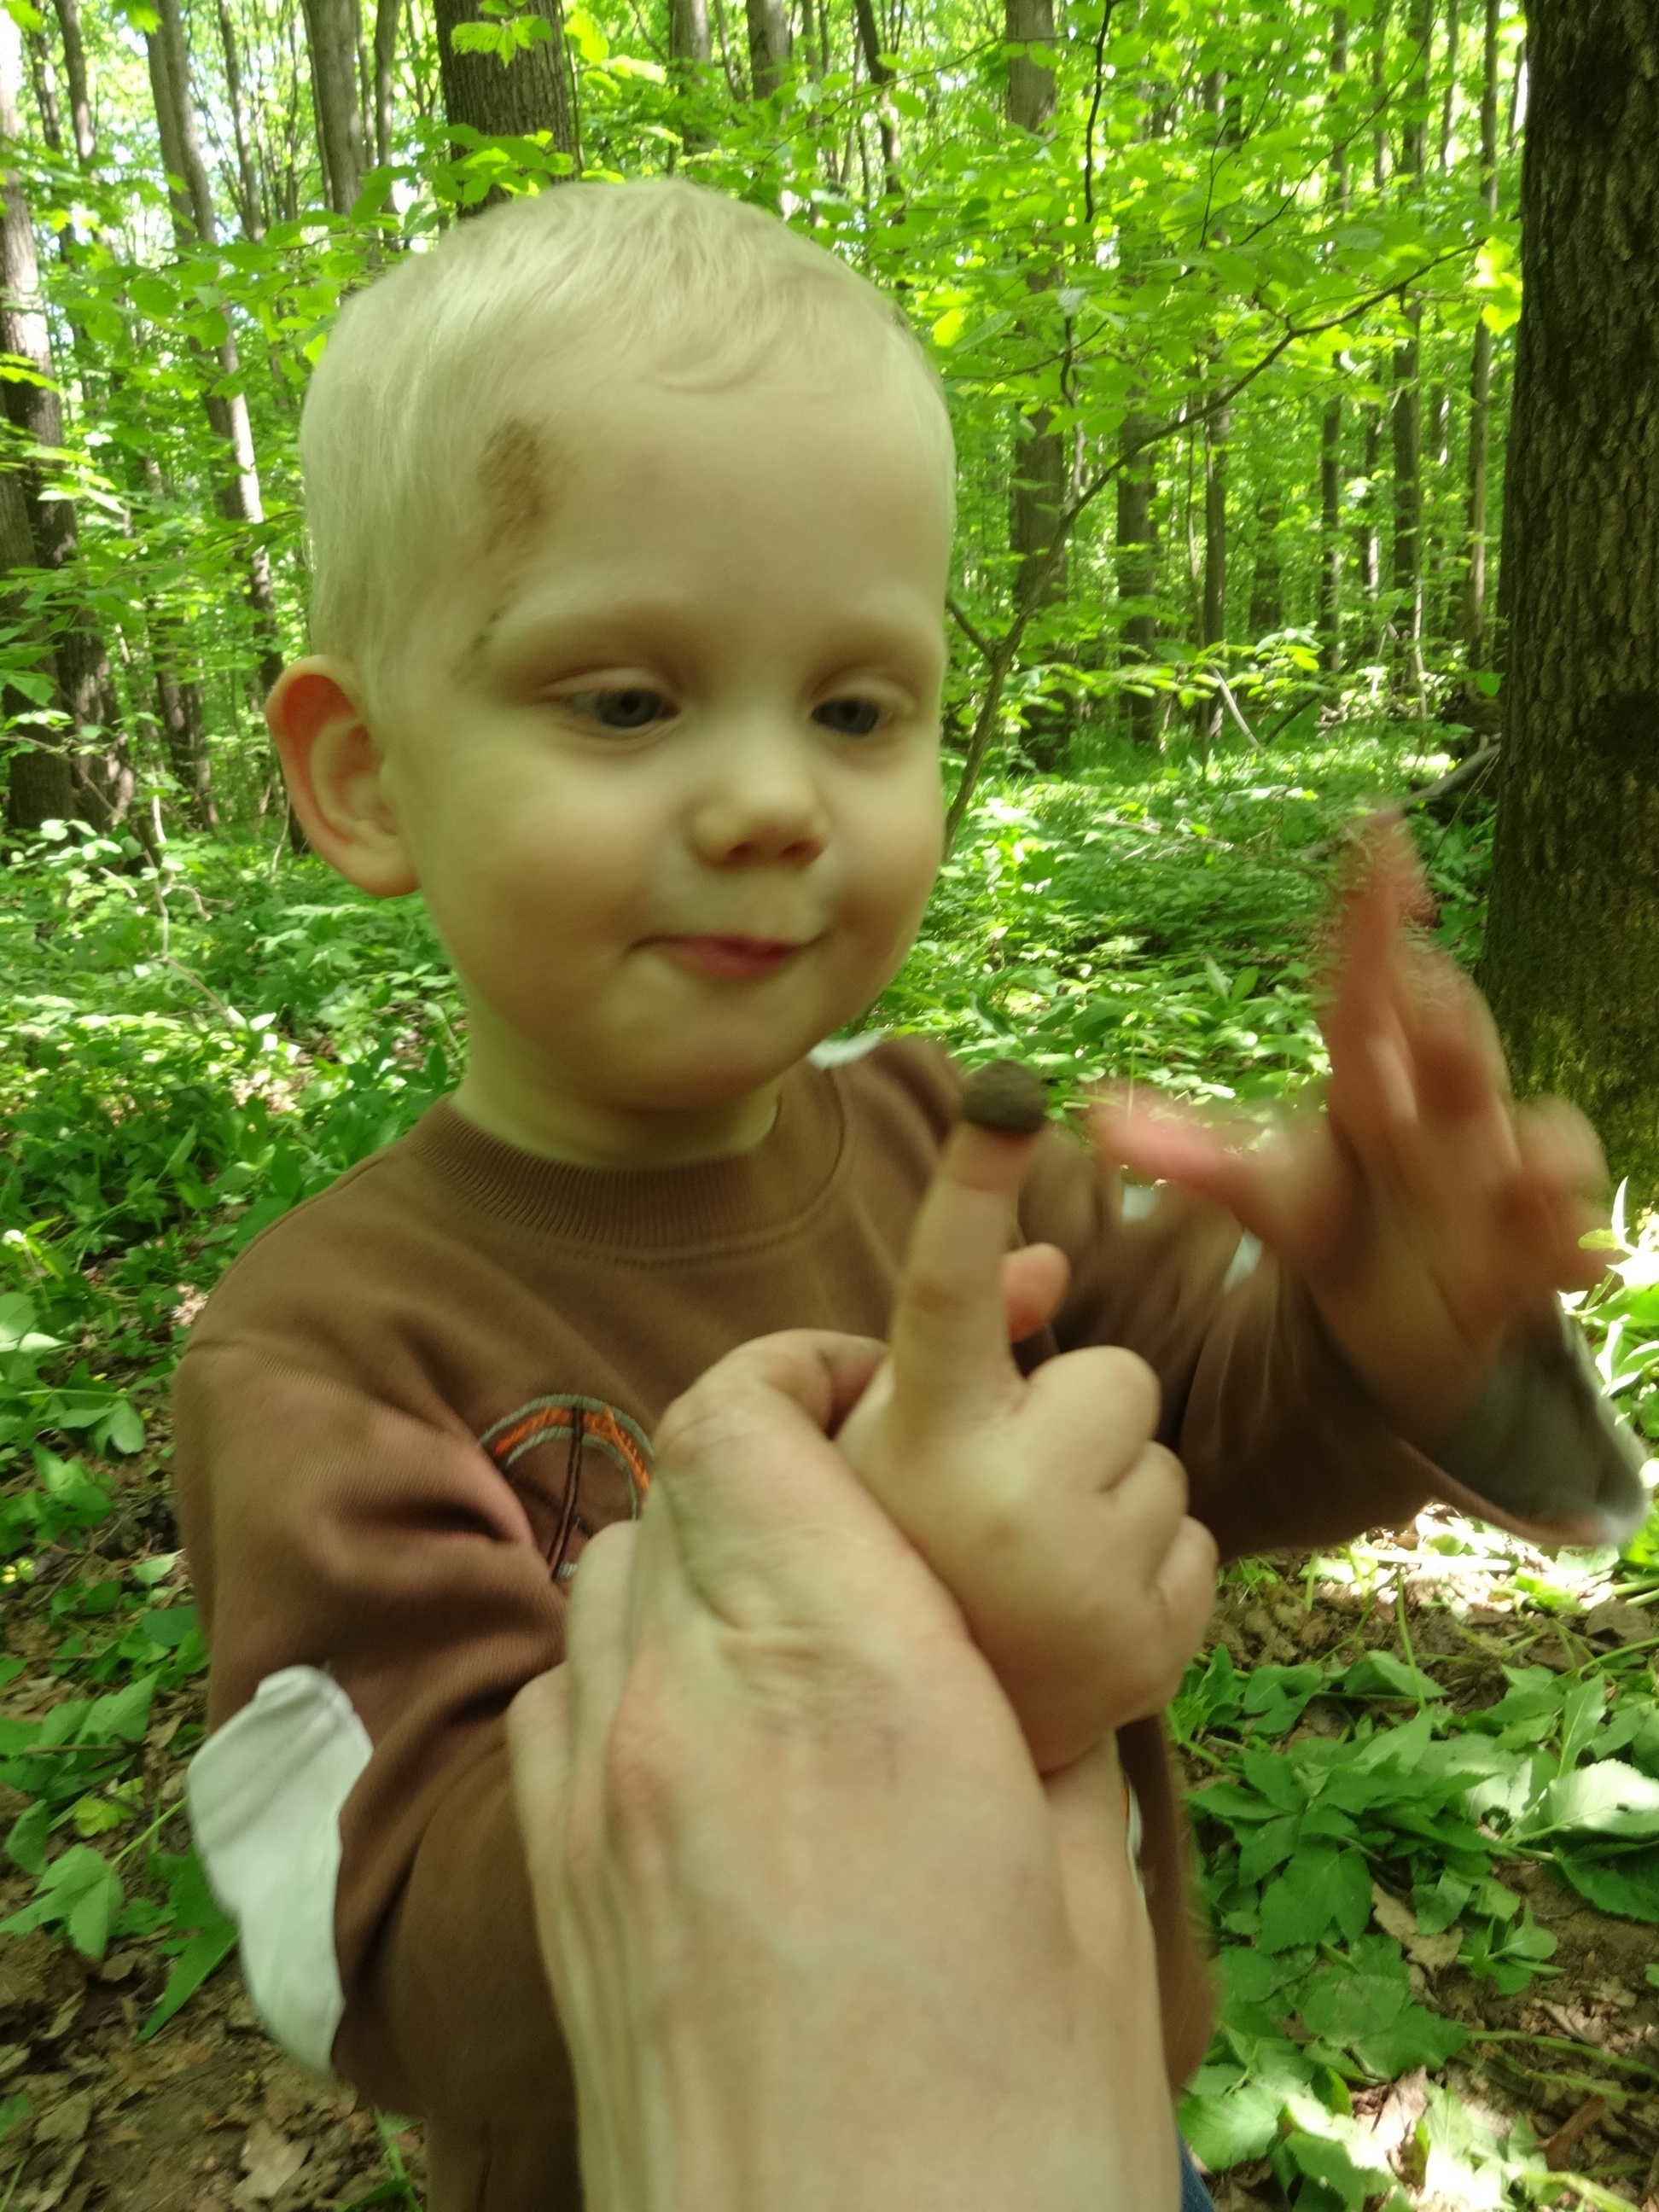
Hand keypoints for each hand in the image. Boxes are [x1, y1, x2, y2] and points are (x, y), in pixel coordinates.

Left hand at [509, 1331, 1179, 2211]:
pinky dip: (627, 1663)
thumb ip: (1037, 1732)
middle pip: (676, 1480)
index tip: (881, 1388)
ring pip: (608, 1575)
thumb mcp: (1084, 1895)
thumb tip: (1016, 1660)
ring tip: (795, 1611)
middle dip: (772, 1454)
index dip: (805, 1367)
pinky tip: (709, 1729)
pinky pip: (562, 1695)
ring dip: (695, 1553)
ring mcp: (595, 1798)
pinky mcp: (554, 1890)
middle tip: (866, 1502)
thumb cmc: (1009, 2134)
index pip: (745, 1421)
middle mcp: (688, 1706)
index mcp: (852, 1679)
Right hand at [835, 1110, 1217, 1771]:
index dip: (972, 1188)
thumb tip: (1048, 1269)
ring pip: (1165, 1461)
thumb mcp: (896, 1433)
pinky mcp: (1155, 1650)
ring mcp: (1087, 1584)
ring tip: (1045, 1560)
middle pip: (1117, 1377)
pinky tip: (1086, 1607)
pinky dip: (1151, 1566)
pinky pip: (1197, 1540)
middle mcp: (1004, 1508)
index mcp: (923, 1440)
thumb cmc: (908, 1543)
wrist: (934, 1735)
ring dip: (1117, 1495)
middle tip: (1017, 1489)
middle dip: (1081, 1417)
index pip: (947, 1289)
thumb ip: (967, 1330)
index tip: (1005, 1095)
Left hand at [1093, 815, 1607, 1447]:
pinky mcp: (1526, 1253)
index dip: (1373, 909)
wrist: (1388, 1319)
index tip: (1380, 829)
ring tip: (1522, 1160)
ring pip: (1535, 1135)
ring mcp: (1492, 1174)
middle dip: (1447, 1020)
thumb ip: (1190, 1155)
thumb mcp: (1263, 1192)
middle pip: (1455, 1042)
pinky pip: (1563, 1238)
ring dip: (1535, 1142)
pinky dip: (1571, 1243)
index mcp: (1374, 1078)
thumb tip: (1094, 1117)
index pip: (1366, 982)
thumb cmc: (1335, 1224)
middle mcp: (1443, 1109)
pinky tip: (1578, 1258)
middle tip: (1425, 984)